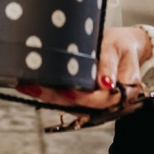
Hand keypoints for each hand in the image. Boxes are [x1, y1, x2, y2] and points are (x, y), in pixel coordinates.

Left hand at [19, 26, 150, 109]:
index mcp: (124, 92)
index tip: (66, 91)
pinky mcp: (84, 100)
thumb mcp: (118, 49)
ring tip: (26, 85)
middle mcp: (109, 103)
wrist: (126, 48)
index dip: (84, 98)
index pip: (102, 99)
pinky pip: (66, 100)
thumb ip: (111, 66)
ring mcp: (95, 104)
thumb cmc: (122, 47)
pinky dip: (50, 93)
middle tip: (33, 86)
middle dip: (56, 97)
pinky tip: (32, 86)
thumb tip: (106, 84)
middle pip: (81, 106)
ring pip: (70, 105)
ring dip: (47, 97)